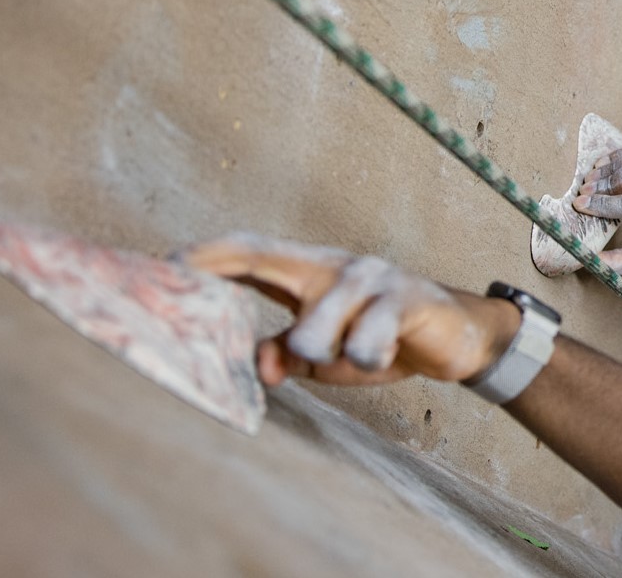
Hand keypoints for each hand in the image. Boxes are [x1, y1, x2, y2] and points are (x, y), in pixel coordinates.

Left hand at [180, 233, 517, 386]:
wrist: (458, 335)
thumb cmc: (382, 338)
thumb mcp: (329, 353)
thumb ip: (290, 354)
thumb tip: (258, 368)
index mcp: (310, 273)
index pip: (249, 253)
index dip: (205, 256)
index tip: (163, 266)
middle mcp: (336, 266)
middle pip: (269, 263)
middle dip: (228, 279)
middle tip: (215, 322)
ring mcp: (373, 278)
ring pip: (322, 312)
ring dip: (318, 343)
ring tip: (336, 361)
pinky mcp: (408, 300)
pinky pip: (374, 329)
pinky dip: (365, 352)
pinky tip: (372, 360)